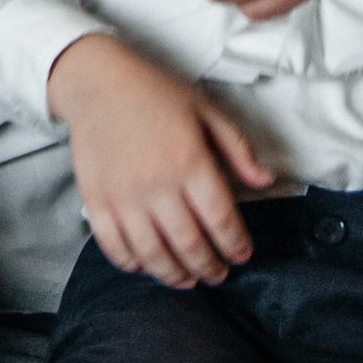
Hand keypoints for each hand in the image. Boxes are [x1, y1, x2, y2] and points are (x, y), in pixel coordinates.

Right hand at [48, 31, 272, 286]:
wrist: (96, 83)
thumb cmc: (154, 94)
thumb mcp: (205, 111)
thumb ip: (238, 149)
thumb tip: (266, 181)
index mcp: (190, 161)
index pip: (221, 220)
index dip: (236, 245)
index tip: (242, 255)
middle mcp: (157, 184)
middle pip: (190, 245)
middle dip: (210, 268)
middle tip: (218, 274)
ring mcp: (124, 197)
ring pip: (154, 254)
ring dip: (175, 275)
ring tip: (188, 280)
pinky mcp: (96, 202)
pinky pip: (116, 247)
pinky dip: (133, 264)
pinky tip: (147, 264)